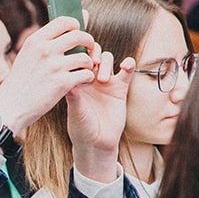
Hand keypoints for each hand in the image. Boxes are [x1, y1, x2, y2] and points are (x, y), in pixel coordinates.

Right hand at [0, 15, 99, 136]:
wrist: (10, 107)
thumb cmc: (21, 82)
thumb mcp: (28, 55)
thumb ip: (49, 40)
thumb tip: (77, 18)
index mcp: (35, 41)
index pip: (64, 21)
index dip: (76, 25)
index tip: (78, 34)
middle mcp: (45, 50)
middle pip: (79, 36)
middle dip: (89, 43)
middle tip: (88, 51)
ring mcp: (54, 66)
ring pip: (85, 58)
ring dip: (89, 64)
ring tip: (83, 70)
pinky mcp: (62, 83)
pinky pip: (86, 74)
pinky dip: (87, 78)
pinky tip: (80, 82)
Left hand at [66, 53, 135, 182]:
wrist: (97, 143)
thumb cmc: (81, 128)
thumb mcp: (76, 112)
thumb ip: (74, 97)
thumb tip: (69, 80)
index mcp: (75, 81)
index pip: (75, 59)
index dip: (78, 55)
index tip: (79, 61)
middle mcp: (89, 79)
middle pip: (92, 55)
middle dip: (92, 55)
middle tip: (92, 64)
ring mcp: (105, 82)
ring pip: (107, 59)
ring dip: (106, 62)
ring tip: (103, 79)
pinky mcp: (120, 88)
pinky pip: (127, 71)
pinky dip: (128, 64)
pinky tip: (126, 66)